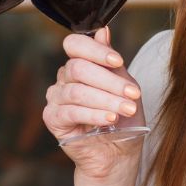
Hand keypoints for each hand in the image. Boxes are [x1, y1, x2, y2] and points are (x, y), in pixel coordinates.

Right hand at [43, 28, 145, 183]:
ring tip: (126, 110)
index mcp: (80, 65)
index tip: (118, 61)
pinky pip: (71, 111)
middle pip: (78, 68)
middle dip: (109, 81)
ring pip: (77, 91)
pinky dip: (93, 114)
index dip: (94, 50)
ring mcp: (56, 98)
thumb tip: (103, 31)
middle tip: (133, 94)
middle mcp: (64, 78)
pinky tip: (110, 119)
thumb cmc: (123, 120)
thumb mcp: (125, 86)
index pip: (75, 45)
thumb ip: (112, 62)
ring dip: (106, 100)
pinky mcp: (52, 118)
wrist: (118, 154)